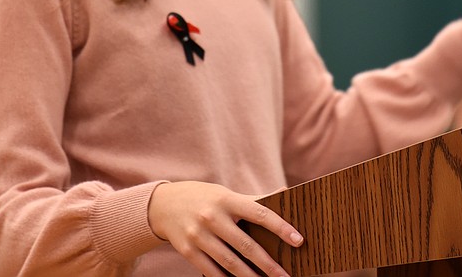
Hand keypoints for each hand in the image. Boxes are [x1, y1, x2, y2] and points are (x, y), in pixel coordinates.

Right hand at [148, 180, 302, 276]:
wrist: (163, 205)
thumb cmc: (203, 198)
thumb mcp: (225, 194)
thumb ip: (252, 200)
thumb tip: (283, 193)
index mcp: (227, 200)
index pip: (260, 213)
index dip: (281, 227)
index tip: (298, 240)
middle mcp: (212, 217)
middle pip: (246, 245)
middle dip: (268, 264)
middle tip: (285, 276)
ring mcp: (199, 235)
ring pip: (230, 262)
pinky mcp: (188, 251)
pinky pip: (211, 271)